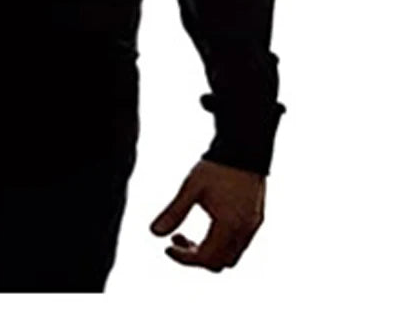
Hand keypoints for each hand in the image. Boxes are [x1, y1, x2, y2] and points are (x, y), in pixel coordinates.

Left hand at [149, 158, 265, 271]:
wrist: (244, 147)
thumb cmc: (216, 167)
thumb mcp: (191, 188)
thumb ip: (174, 212)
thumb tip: (154, 233)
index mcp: (228, 227)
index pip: (205, 259)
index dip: (183, 258)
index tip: (167, 247)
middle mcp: (244, 232)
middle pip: (218, 264)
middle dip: (195, 257)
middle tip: (177, 238)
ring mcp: (252, 227)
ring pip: (230, 256)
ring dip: (209, 252)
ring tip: (189, 233)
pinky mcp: (256, 219)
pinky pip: (239, 244)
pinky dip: (221, 243)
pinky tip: (209, 224)